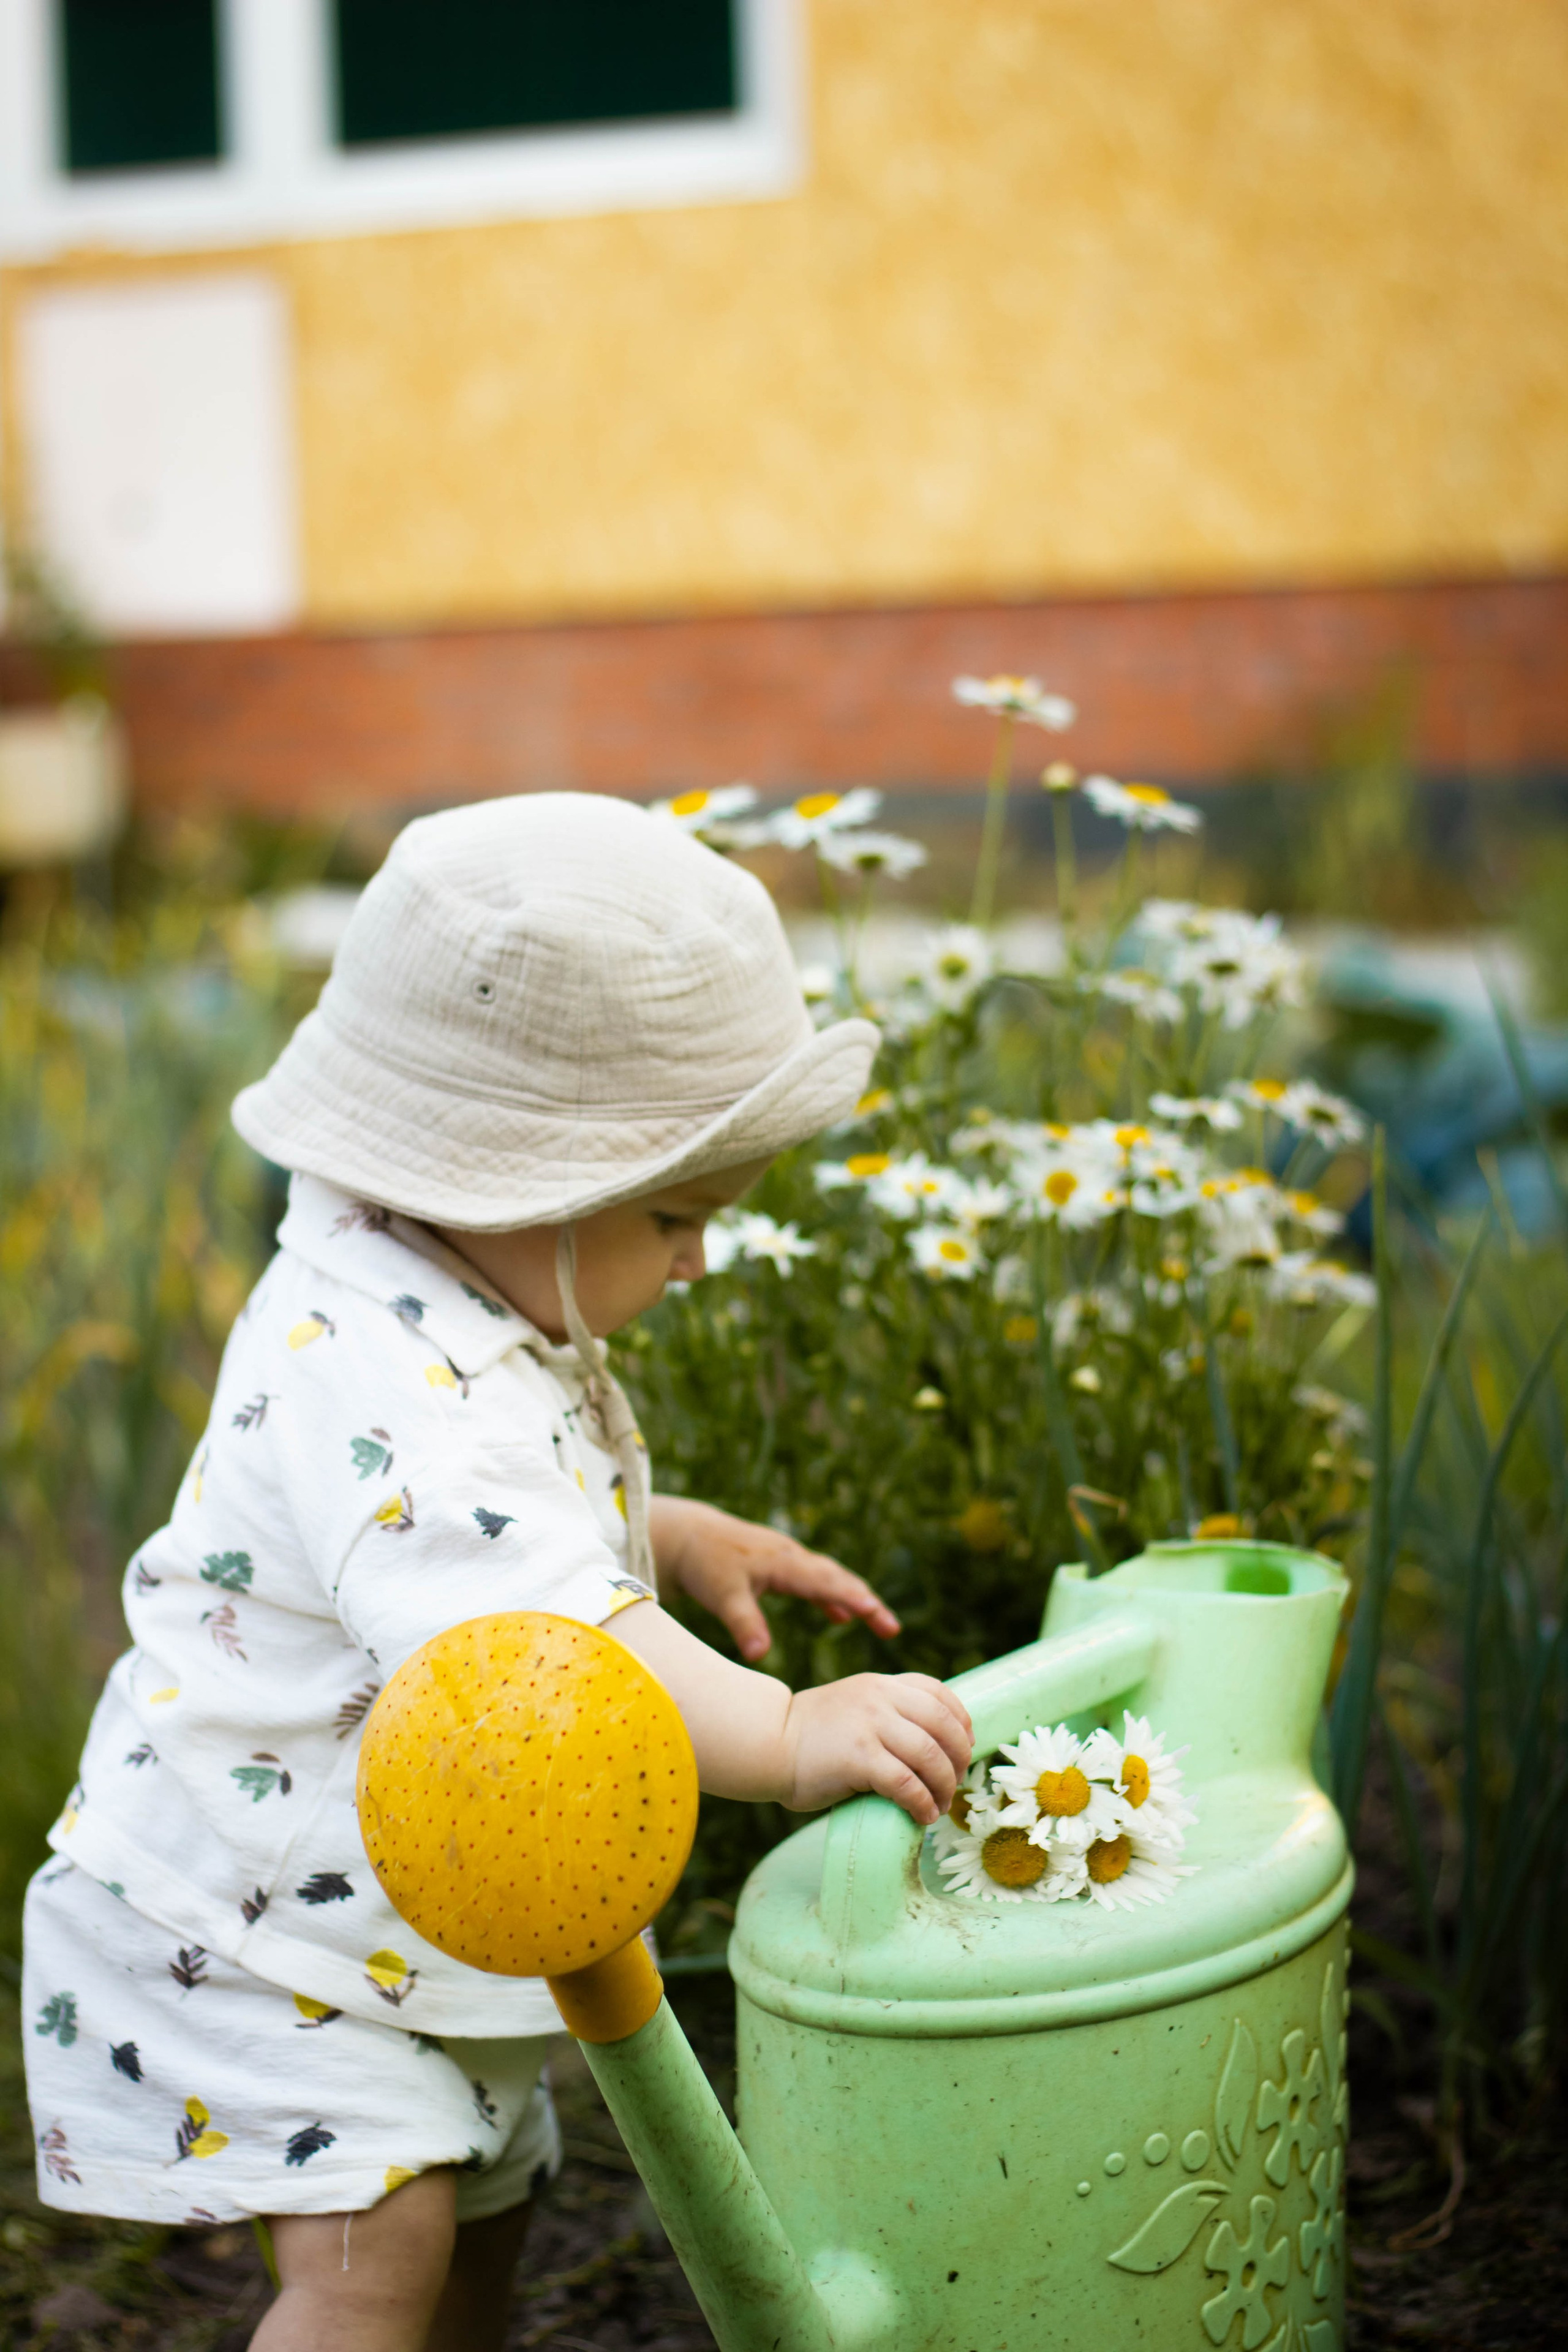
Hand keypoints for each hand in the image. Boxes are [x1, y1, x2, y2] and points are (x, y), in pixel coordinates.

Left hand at [648, 1494, 899, 1662]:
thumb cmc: (704, 1563)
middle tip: (892, 1629)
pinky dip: (831, 1597)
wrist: (687, 1535)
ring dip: (855, 1599)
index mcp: (783, 1563)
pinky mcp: (779, 1566)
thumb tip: (760, 1655)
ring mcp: (788, 1560)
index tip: (879, 1615)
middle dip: (867, 1602)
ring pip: (830, 1579)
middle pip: (838, 1579)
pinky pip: (814, 1582)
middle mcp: (792, 1557)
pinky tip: (839, 1616)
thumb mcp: (721, 1595)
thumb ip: (743, 1623)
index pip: (827, 1582)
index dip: (854, 1599)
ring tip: (881, 1624)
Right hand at [780, 1673, 972, 1824]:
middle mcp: (881, 1698)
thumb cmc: (813, 1733)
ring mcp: (871, 1726)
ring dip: (944, 1786)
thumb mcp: (855, 1704)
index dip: (961, 1722)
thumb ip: (888, 1711)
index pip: (939, 1693)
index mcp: (882, 1684)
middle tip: (955, 1784)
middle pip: (944, 1726)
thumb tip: (932, 1746)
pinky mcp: (860, 1758)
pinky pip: (907, 1784)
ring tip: (941, 1805)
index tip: (965, 1746)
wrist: (769, 1742)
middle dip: (958, 1759)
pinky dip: (922, 1803)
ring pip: (930, 1757)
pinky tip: (922, 1815)